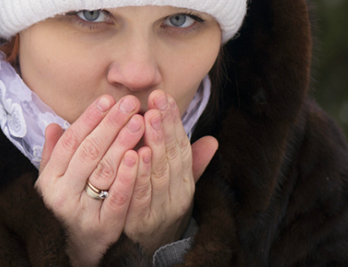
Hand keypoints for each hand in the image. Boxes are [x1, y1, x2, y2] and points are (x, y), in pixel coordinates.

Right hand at [36, 95, 144, 266]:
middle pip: (88, 152)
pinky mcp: (102, 228)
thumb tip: (53, 126)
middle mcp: (60, 194)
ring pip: (103, 171)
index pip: (70, 141)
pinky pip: (117, 198)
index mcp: (49, 179)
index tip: (107, 99)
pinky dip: (129, 176)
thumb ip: (53, 155)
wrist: (74, 252)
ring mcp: (80, 212)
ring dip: (123, 143)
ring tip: (140, 121)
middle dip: (110, 124)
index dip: (89, 118)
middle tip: (131, 104)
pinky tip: (141, 155)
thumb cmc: (67, 210)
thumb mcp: (54, 182)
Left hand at [124, 90, 217, 257]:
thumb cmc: (160, 211)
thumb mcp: (177, 188)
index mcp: (185, 182)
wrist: (148, 254)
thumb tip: (213, 140)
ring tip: (145, 118)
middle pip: (172, 155)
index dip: (173, 121)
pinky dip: (138, 176)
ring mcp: (161, 209)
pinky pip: (140, 197)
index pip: (181, 146)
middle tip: (155, 99)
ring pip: (159, 173)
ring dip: (153, 144)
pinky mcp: (142, 224)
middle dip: (163, 125)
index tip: (163, 96)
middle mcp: (177, 194)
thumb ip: (190, 163)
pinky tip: (134, 156)